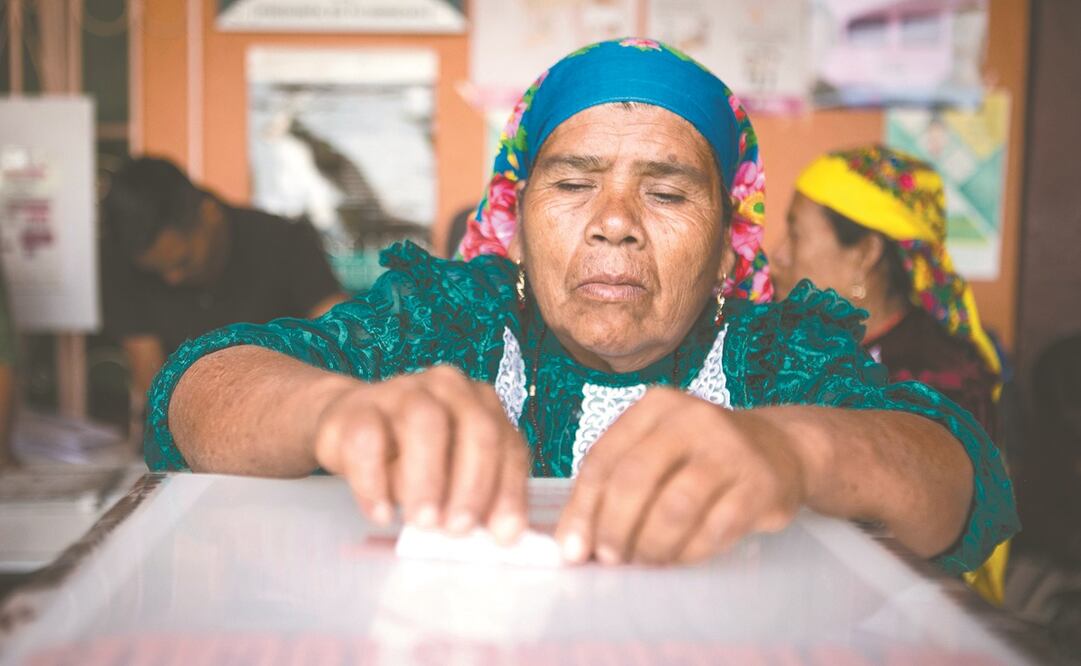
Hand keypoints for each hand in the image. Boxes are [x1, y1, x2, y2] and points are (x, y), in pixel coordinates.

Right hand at [312, 365, 528, 542]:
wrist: (348, 424)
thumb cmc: (410, 455)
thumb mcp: (449, 476)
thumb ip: (473, 499)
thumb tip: (494, 535)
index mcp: (481, 403)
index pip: (507, 444)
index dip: (508, 490)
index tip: (502, 534)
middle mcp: (448, 388)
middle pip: (475, 427)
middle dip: (473, 483)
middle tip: (459, 528)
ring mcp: (402, 391)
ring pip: (423, 423)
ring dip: (427, 477)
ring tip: (423, 521)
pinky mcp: (357, 408)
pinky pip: (367, 438)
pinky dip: (375, 481)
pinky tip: (381, 512)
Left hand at [555, 387, 806, 564]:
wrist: (780, 449)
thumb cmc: (700, 456)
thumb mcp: (657, 450)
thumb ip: (615, 484)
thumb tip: (572, 542)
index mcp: (656, 406)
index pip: (604, 458)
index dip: (583, 508)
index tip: (572, 549)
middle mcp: (692, 418)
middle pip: (635, 479)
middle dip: (614, 528)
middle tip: (609, 559)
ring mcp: (729, 449)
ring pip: (674, 507)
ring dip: (650, 545)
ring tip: (643, 562)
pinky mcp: (760, 484)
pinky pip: (714, 529)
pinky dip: (689, 552)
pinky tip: (678, 559)